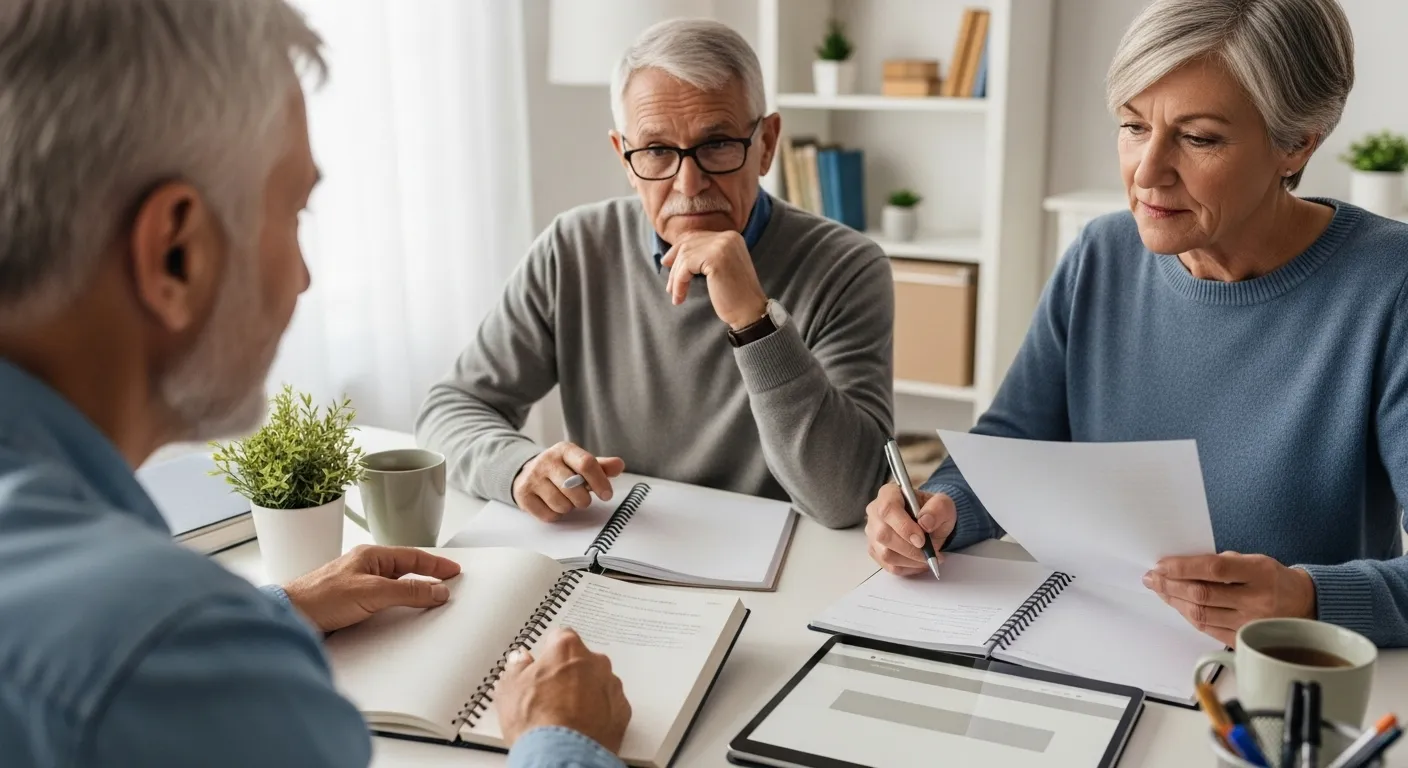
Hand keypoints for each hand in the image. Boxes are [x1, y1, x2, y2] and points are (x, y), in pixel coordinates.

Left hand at [283, 545, 461, 632]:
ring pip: (394, 588)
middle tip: (448, 586)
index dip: (435, 565)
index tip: (454, 571)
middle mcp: (365, 569)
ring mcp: (357, 587)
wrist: (290, 618)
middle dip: (427, 578)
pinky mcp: (351, 606)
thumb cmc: (320, 598)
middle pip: (405, 571)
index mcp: (371, 556)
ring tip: (431, 602)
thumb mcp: (372, 592)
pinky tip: (402, 616)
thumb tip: (438, 591)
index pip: (412, 557)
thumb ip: (408, 592)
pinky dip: (397, 607)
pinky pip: (383, 603)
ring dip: (412, 594)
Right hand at [497, 628, 631, 753]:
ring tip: (566, 715)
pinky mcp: (623, 711)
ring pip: (598, 683)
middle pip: (582, 660)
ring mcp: (612, 687)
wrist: (561, 754)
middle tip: (551, 694)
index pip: (560, 637)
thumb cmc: (537, 721)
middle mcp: (595, 662)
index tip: (543, 663)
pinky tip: (582, 726)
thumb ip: (517, 667)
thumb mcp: (509, 689)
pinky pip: (610, 705)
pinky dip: (600, 713)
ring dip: (586, 693)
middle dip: (569, 673)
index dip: (549, 652)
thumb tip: (519, 660)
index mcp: (567, 649)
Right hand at [513, 442, 624, 521]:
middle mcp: (547, 460)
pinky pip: (548, 515)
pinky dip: (555, 515)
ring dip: (568, 507)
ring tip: (565, 499)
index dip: (600, 482)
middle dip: (583, 499)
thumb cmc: (562, 470)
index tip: (607, 495)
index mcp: (564, 450)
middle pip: (574, 487)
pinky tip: (552, 505)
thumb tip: (619, 465)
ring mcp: (532, 477)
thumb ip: (601, 466)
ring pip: (561, 504)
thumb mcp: (580, 463)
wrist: (527, 473)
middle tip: (582, 499)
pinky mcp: (523, 495)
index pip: (586, 464)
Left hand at [660, 230, 767, 328]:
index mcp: (731, 237)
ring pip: (685, 256)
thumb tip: (673, 253)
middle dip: (675, 265)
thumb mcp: (719, 269)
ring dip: (676, 278)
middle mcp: (728, 237)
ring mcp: (722, 246)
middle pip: (688, 245)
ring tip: (675, 294)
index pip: (696, 237)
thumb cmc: (734, 296)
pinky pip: (686, 267)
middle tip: (669, 286)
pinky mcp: (715, 259)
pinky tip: (680, 297)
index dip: (677, 250)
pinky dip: (679, 283)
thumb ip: (704, 255)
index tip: (666, 263)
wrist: (750, 312)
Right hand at [864, 483, 955, 575]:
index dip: (904, 527)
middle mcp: (875, 511)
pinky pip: (889, 565)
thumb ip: (938, 509)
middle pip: (883, 535)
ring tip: (929, 558)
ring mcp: (872, 532)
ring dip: (911, 560)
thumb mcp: (943, 504)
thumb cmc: (933, 511)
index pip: (888, 509)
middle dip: (910, 549)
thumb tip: (925, 522)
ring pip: (885, 553)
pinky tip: (920, 562)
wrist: (930, 523)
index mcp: (889, 493)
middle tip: (931, 553)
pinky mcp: (875, 550)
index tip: (922, 540)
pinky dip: (908, 568)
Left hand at [1143, 552, 1317, 645]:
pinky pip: (1207, 629)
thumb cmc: (1274, 579)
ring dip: (1174, 601)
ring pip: (1201, 614)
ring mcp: (1250, 623)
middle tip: (1152, 578)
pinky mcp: (1244, 639)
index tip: (1161, 564)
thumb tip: (1182, 566)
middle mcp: (1256, 600)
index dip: (1182, 567)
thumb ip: (1222, 562)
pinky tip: (1177, 605)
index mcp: (1259, 573)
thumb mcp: (1254, 560)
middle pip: (1202, 594)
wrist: (1305, 605)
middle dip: (1170, 585)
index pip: (1213, 569)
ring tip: (1159, 590)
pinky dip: (1188, 616)